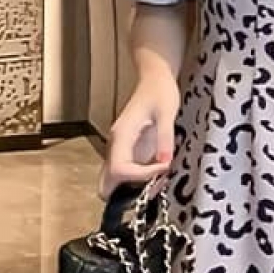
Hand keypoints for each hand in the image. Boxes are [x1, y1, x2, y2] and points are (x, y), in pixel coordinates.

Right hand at [99, 67, 180, 199]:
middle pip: (106, 183)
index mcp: (121, 135)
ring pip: (115, 182)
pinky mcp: (129, 151)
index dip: (142, 176)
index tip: (164, 167)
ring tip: (160, 178)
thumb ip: (164, 138)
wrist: (154, 78)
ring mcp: (120, 150)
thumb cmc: (159, 91)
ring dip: (134, 188)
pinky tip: (159, 172)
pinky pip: (127, 174)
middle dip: (126, 193)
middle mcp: (116, 145)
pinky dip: (140, 181)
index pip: (120, 170)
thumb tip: (164, 162)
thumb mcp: (166, 112)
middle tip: (153, 186)